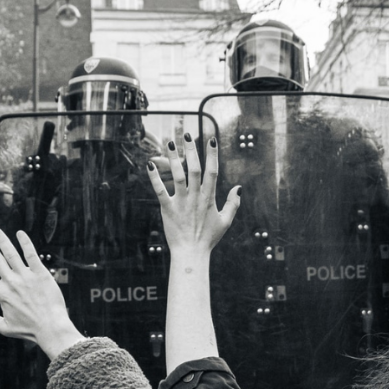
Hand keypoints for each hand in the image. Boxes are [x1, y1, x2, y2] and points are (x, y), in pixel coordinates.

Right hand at [0, 229, 83, 359]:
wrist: (52, 327)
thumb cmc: (30, 329)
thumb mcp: (5, 328)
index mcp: (2, 295)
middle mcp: (12, 283)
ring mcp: (26, 277)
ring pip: (11, 254)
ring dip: (2, 241)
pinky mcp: (41, 273)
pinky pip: (32, 255)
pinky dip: (25, 243)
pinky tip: (20, 233)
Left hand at [146, 133, 240, 258]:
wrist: (191, 253)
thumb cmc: (209, 238)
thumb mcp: (225, 221)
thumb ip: (233, 203)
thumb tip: (239, 187)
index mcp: (209, 197)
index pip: (213, 171)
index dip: (212, 154)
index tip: (211, 139)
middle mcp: (196, 196)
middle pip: (194, 168)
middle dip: (191, 150)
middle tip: (187, 135)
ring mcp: (181, 202)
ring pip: (177, 175)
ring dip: (173, 158)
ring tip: (169, 142)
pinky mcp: (167, 208)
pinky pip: (160, 190)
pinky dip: (154, 177)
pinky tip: (149, 164)